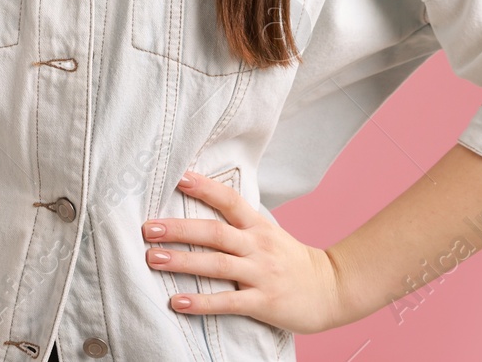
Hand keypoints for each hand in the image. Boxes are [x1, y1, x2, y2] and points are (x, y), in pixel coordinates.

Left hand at [140, 169, 351, 335]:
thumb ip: (239, 225)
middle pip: (215, 232)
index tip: (177, 178)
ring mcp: (261, 274)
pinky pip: (227, 302)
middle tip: (149, 228)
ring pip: (216, 265)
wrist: (332, 290)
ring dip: (182, 262)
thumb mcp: (269, 234)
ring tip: (153, 259)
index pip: (229, 200)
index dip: (204, 187)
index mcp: (259, 226)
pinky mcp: (263, 302)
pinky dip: (201, 302)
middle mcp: (258, 246)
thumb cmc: (292, 261)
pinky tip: (177, 302)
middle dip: (179, 230)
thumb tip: (201, 209)